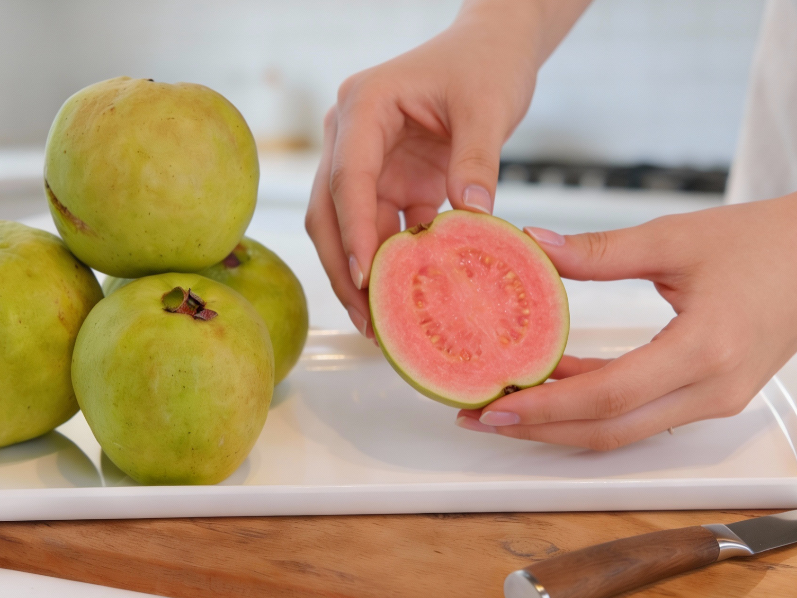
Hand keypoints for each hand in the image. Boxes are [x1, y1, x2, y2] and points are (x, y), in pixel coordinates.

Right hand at [304, 0, 590, 337]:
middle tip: (367, 319)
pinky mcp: (387, 181)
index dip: (355, 232)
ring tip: (382, 324)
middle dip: (344, 267)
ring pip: (348, 228)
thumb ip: (477, 160)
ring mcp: (365, 161)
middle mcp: (350, 135)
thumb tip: (473, 221)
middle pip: (329, 211)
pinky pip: (381, 229)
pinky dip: (392, 262)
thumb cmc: (484, 64)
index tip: (368, 278)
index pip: (348, 179)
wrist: (491, 50)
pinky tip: (405, 298)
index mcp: (363, 106)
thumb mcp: (488, 107)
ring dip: (363, 273)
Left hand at [456, 194, 796, 449]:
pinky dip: (593, 404)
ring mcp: (714, 399)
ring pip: (622, 429)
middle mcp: (711, 389)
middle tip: (480, 417)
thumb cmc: (762, 243)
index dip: (547, 407)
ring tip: (504, 404)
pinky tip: (553, 383)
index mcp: (705, 349)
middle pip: (609, 429)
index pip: (609, 395)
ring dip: (561, 422)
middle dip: (538, 429)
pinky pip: (639, 412)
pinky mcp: (709, 395)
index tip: (494, 406)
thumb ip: (599, 251)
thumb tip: (535, 245)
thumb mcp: (674, 238)